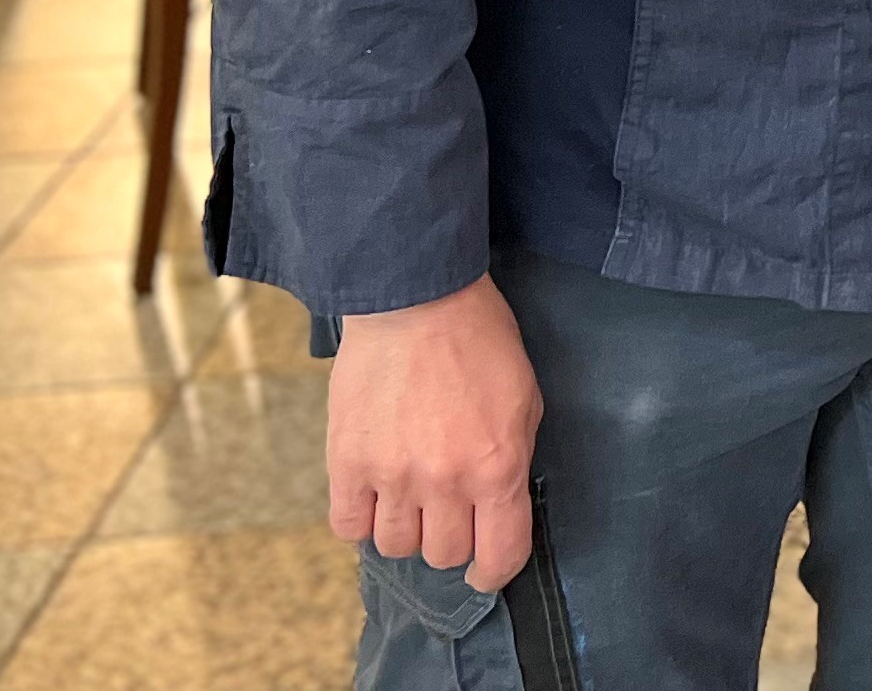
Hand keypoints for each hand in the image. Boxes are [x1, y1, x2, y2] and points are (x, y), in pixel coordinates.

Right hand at [325, 274, 543, 587]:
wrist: (416, 298)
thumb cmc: (478, 340)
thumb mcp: (524, 399)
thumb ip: (513, 460)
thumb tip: (501, 505)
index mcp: (497, 467)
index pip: (500, 555)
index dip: (494, 573)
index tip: (485, 570)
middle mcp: (445, 482)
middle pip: (443, 554)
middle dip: (451, 540)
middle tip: (447, 510)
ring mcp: (392, 475)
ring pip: (395, 547)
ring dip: (406, 530)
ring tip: (409, 497)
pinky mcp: (347, 463)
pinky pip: (348, 526)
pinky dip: (361, 520)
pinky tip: (373, 496)